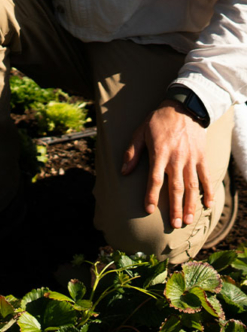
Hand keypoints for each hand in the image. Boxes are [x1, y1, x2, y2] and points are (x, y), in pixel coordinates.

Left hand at [122, 100, 212, 228]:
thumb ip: (132, 152)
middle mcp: (176, 158)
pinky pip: (206, 176)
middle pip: (176, 187)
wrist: (184, 107)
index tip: (148, 210)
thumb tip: (123, 172)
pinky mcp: (201, 156)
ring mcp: (191, 158)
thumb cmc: (157, 121)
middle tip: (175, 224)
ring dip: (190, 204)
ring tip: (188, 220)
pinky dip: (208, 191)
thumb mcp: (140, 132)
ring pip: (192, 185)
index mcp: (159, 153)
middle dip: (174, 207)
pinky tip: (208, 205)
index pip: (155, 178)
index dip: (151, 194)